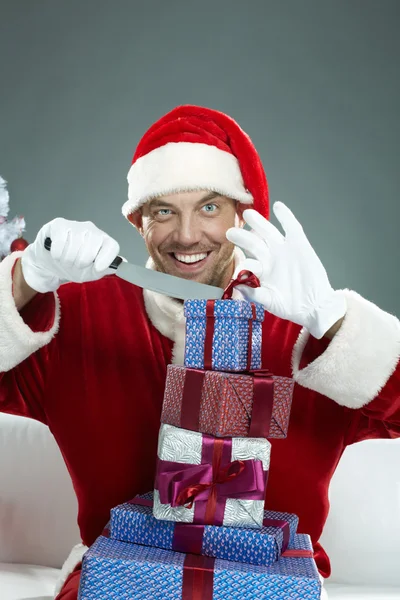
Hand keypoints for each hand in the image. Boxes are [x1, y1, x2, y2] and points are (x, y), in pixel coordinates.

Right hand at [21, 218, 119, 292]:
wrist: (52, 263)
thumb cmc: (75, 267)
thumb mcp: (91, 272)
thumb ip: (106, 268)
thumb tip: (123, 263)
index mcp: (103, 242)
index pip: (112, 246)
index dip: (106, 258)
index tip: (97, 268)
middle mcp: (92, 230)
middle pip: (91, 248)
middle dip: (80, 263)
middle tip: (75, 265)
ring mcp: (76, 226)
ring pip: (74, 246)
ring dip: (67, 260)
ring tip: (65, 260)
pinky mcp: (59, 224)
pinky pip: (61, 241)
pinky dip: (57, 253)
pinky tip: (57, 254)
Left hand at [226, 202, 346, 338]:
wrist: (315, 306)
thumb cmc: (292, 306)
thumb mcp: (271, 302)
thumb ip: (255, 295)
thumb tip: (239, 287)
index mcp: (262, 271)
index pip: (247, 261)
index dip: (239, 259)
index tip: (229, 258)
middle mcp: (271, 258)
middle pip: (254, 243)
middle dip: (242, 237)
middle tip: (230, 232)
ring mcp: (284, 250)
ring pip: (269, 233)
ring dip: (259, 223)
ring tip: (248, 214)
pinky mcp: (299, 245)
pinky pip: (292, 228)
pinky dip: (286, 217)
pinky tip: (278, 206)